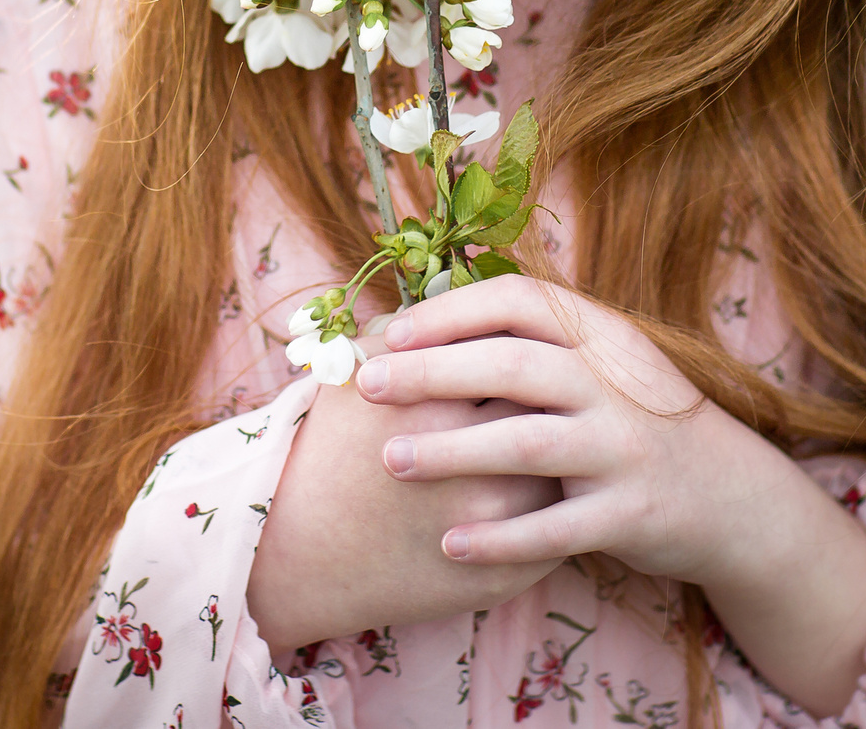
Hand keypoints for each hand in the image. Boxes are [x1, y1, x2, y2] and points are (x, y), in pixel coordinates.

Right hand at [247, 320, 562, 651]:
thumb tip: (465, 288)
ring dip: (561, 452)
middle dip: (550, 400)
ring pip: (563, 472)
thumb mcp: (352, 372)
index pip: (515, 355)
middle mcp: (474, 470)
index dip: (518, 349)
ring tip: (546, 437)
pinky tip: (541, 487)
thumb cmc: (329, 450)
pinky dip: (557, 507)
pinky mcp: (505, 578)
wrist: (302, 555)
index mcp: (438, 408)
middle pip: (548, 413)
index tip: (515, 349)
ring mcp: (494, 531)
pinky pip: (556, 531)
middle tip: (542, 392)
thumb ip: (409, 326)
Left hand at [354, 276, 865, 716]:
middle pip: (513, 367)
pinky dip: (500, 537)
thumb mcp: (601, 369)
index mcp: (603, 337)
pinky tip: (450, 543)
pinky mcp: (632, 515)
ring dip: (453, 451)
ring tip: (392, 461)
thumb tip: (423, 325)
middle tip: (368, 387)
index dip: (453, 311)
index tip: (394, 331)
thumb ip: (533, 347)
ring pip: (527, 444)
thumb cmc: (634, 425)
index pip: (522, 300)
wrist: (732, 497)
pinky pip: (555, 528)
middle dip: (433, 373)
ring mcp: (626, 450)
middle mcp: (616, 386)